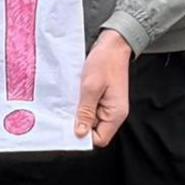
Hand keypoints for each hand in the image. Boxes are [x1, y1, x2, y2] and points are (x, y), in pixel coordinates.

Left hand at [75, 29, 132, 147]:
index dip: (84, 135)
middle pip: (94, 131)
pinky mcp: (103, 100)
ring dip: (79, 113)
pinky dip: (81, 105)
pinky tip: (75, 96)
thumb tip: (80, 134)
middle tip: (67, 109)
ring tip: (72, 100)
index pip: (100, 138)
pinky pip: (90, 109)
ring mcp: (109, 107)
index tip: (69, 125)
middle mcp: (114, 114)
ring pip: (90, 120)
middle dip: (80, 123)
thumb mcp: (91, 87)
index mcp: (116, 114)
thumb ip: (85, 111)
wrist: (112, 46)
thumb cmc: (104, 62)